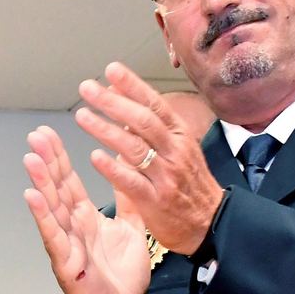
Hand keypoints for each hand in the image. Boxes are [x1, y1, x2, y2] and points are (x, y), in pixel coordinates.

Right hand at [23, 125, 150, 293]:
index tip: (48, 133)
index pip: (69, 182)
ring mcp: (66, 244)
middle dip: (47, 161)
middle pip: (57, 188)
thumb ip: (128, 202)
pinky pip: (54, 236)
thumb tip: (128, 174)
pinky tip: (32, 196)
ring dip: (40, 182)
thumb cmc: (121, 277)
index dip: (60, 158)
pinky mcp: (66, 263)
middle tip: (36, 134)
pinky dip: (43, 216)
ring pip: (51, 208)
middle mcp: (71, 228)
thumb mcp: (131, 230)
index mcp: (85, 219)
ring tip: (31, 157)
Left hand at [72, 61, 223, 255]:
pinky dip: (113, 169)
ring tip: (82, 116)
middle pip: (142, 121)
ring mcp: (165, 176)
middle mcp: (174, 151)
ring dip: (105, 130)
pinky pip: (132, 182)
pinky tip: (95, 157)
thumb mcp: (178, 149)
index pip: (154, 104)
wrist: (212, 223)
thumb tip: (122, 98)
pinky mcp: (156, 201)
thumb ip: (150, 127)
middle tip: (87, 88)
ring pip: (134, 147)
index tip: (111, 70)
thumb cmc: (190, 184)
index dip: (133, 86)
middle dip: (113, 102)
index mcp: (179, 136)